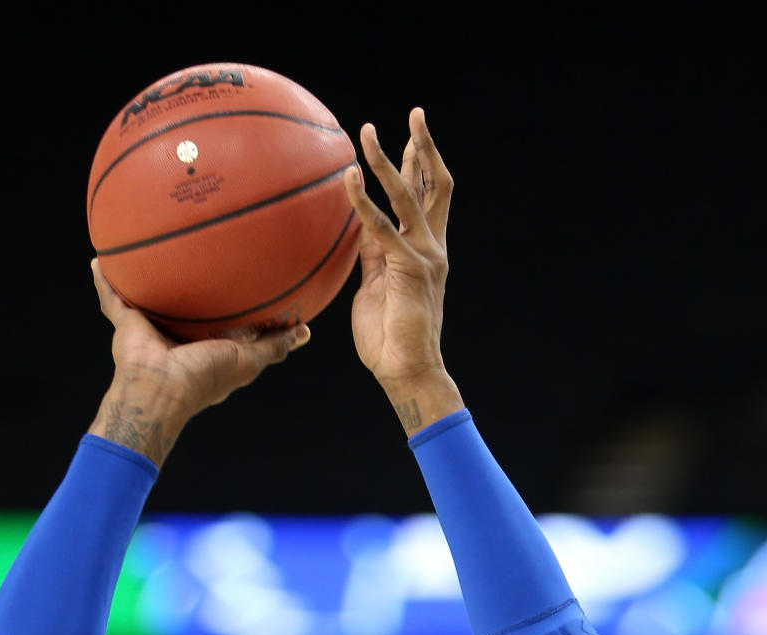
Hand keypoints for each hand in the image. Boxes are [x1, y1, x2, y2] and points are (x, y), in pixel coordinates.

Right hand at [88, 260, 310, 466]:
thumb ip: (274, 346)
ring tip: (144, 248)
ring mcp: (150, 328)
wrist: (161, 389)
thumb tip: (304, 333)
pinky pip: (112, 296)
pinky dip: (103, 281)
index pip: (218, 320)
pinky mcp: (126, 323)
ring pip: (148, 296)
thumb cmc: (205, 378)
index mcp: (204, 346)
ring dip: (144, 277)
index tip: (242, 277)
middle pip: (183, 304)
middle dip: (188, 283)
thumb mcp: (249, 361)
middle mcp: (177, 335)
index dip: (228, 303)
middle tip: (198, 250)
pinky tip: (98, 259)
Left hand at [343, 110, 463, 431]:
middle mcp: (432, 247)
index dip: (422, 166)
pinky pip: (383, 227)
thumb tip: (360, 229)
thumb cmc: (388, 339)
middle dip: (424, 147)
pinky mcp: (410, 268)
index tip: (412, 137)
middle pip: (434, 186)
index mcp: (426, 252)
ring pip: (410, 195)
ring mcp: (425, 256)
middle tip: (415, 112)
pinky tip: (350, 179)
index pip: (428, 199)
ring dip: (388, 161)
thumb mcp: (375, 287)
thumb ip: (372, 256)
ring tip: (369, 132)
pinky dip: (364, 202)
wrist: (405, 372)